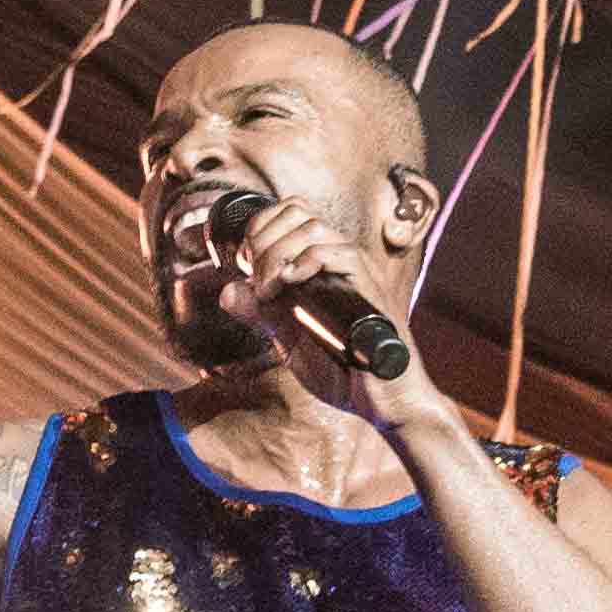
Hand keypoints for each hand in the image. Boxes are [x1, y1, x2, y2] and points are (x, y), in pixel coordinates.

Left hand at [218, 195, 450, 431]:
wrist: (383, 400)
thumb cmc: (344, 370)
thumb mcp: (290, 341)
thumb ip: (261, 315)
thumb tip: (227, 291)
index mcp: (322, 264)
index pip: (290, 213)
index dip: (260, 229)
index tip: (244, 264)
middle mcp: (340, 259)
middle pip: (297, 212)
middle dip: (263, 240)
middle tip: (256, 280)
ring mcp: (357, 270)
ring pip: (313, 228)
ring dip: (278, 254)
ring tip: (269, 291)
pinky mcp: (371, 286)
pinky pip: (340, 253)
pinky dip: (305, 263)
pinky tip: (287, 287)